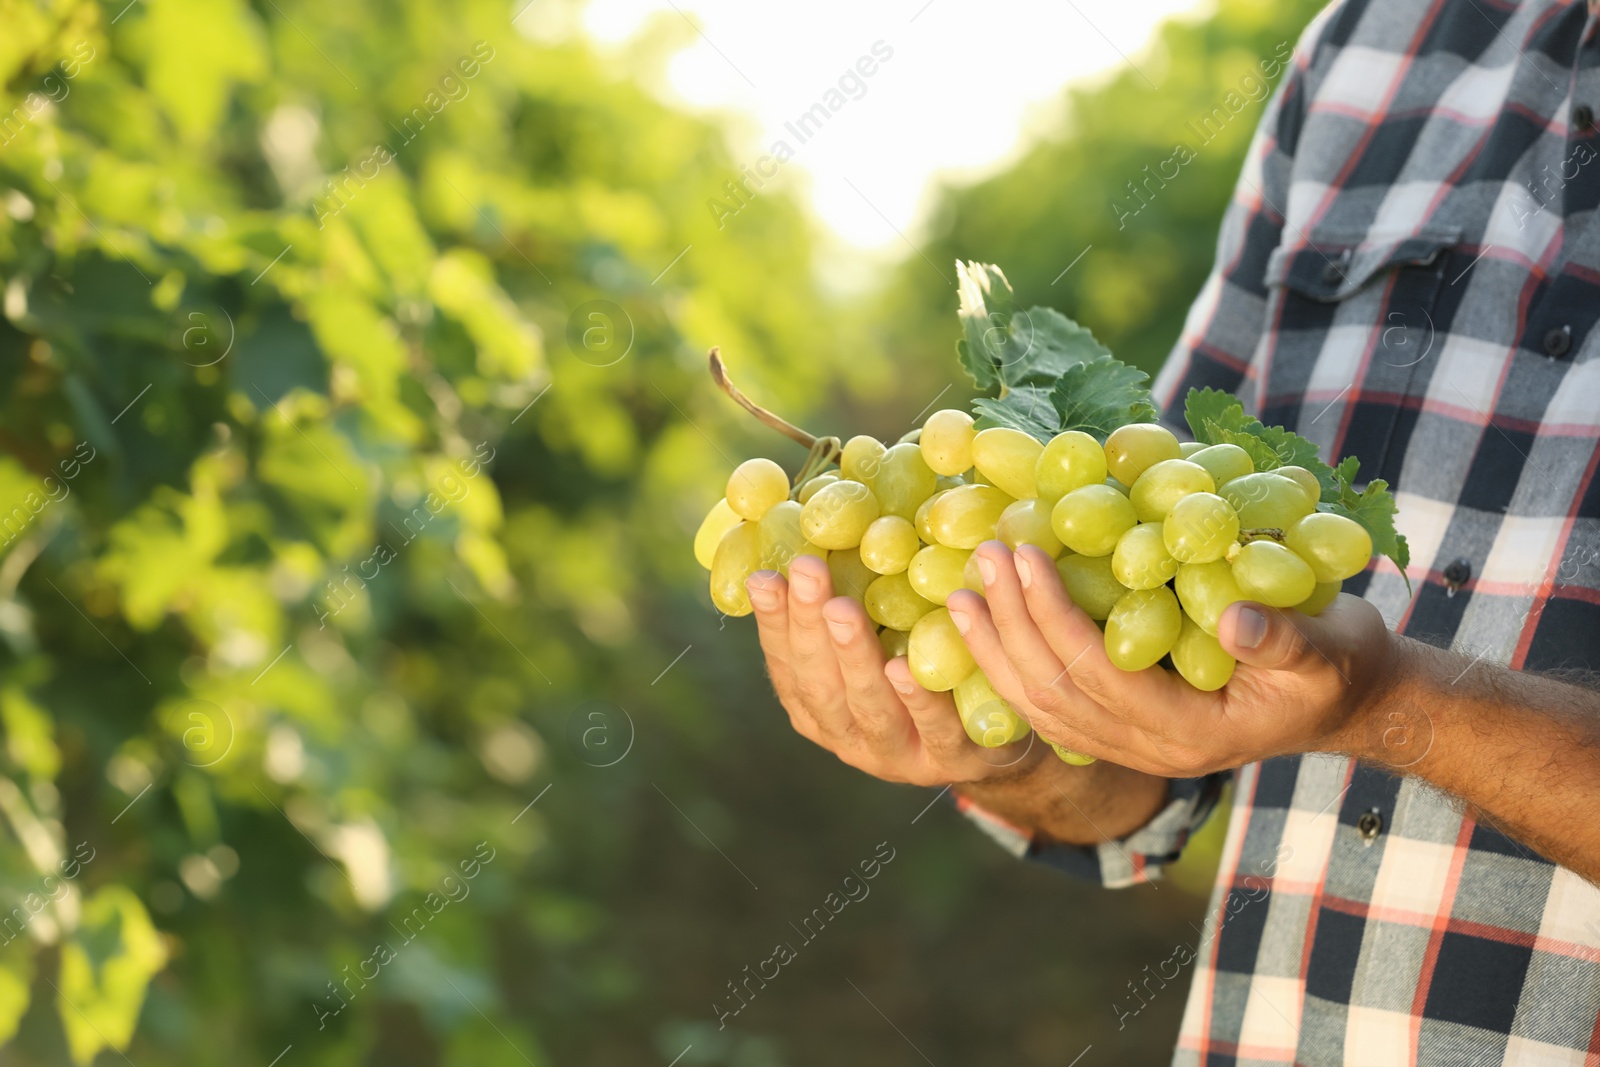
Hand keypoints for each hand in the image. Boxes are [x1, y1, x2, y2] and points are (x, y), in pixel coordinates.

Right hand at [745, 554, 1044, 786]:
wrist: (996, 738)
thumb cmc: (924, 669)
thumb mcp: (883, 636)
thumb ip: (853, 598)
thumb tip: (823, 520)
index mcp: (819, 707)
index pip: (787, 663)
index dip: (773, 623)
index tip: (765, 577)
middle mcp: (848, 735)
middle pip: (820, 684)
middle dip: (809, 626)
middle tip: (806, 571)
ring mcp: (897, 754)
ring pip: (868, 709)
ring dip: (852, 657)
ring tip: (841, 609)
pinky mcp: (949, 761)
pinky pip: (932, 729)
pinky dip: (915, 699)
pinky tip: (902, 666)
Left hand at [946, 541, 1397, 776]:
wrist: (1350, 701)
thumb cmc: (1343, 664)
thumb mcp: (1331, 646)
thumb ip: (1283, 638)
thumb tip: (1235, 620)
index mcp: (1193, 735)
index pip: (1100, 677)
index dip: (1056, 617)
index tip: (1026, 555)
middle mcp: (1152, 753)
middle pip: (1056, 695)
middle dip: (1010, 626)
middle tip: (982, 558)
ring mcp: (1133, 750)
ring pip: (1041, 710)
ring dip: (994, 651)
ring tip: (959, 592)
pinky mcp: (1123, 734)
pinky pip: (1050, 710)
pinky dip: (1010, 670)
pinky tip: (983, 630)